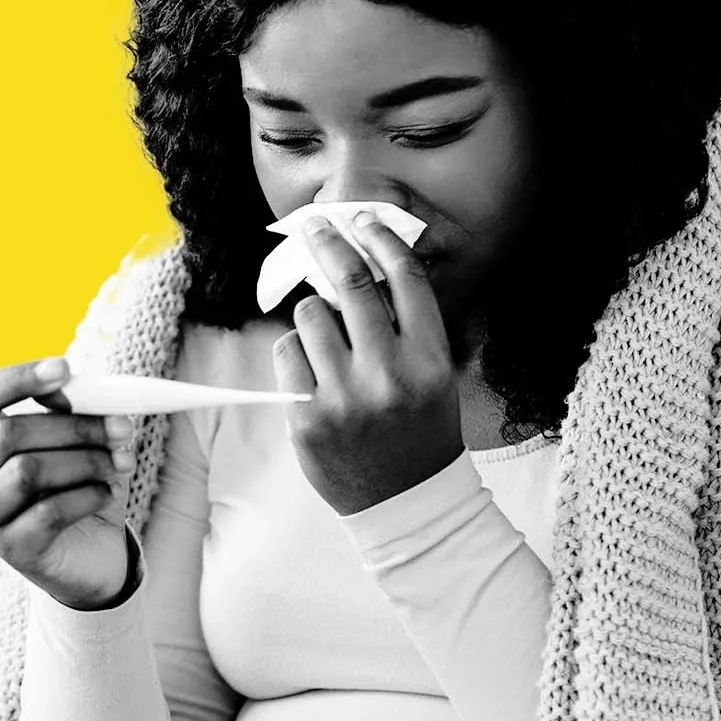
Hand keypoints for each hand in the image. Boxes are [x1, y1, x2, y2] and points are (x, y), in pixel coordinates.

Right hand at [0, 356, 138, 609]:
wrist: (93, 554)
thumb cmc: (79, 484)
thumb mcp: (78, 439)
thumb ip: (74, 409)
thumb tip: (76, 385)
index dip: (15, 379)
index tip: (64, 368)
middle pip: (9, 433)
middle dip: (74, 425)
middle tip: (122, 428)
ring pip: (28, 471)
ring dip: (86, 461)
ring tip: (121, 463)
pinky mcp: (12, 549)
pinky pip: (49, 512)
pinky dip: (87, 496)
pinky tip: (107, 493)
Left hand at [271, 212, 464, 515]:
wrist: (405, 502)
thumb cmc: (419, 428)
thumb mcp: (435, 374)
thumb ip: (407, 325)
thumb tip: (363, 262)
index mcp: (430, 358)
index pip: (405, 277)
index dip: (381, 238)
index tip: (362, 219)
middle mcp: (389, 373)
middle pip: (351, 282)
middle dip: (329, 243)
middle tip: (316, 227)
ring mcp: (345, 397)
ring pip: (310, 315)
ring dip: (313, 315)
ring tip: (328, 340)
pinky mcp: (307, 418)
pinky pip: (286, 351)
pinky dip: (295, 351)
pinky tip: (312, 371)